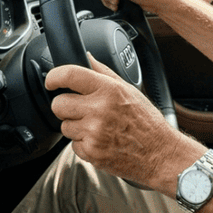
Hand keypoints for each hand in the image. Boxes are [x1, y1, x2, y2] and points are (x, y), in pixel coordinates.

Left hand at [46, 54, 183, 188]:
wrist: (160, 154)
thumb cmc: (147, 122)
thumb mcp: (129, 89)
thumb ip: (104, 72)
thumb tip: (87, 57)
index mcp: (109, 90)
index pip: (69, 75)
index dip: (54, 76)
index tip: (51, 80)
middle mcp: (99, 110)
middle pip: (58, 104)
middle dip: (65, 106)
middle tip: (80, 108)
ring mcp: (94, 133)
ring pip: (64, 126)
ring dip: (75, 127)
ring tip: (97, 127)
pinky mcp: (91, 152)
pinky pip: (72, 145)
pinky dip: (83, 144)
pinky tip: (100, 140)